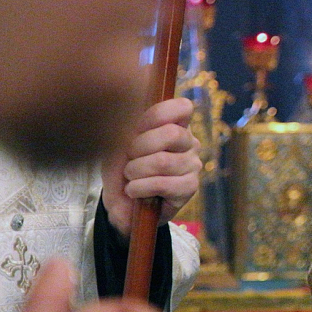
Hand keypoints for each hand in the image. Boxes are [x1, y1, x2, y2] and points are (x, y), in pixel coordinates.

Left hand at [102, 97, 200, 237]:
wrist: (121, 203)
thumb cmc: (122, 168)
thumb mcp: (118, 144)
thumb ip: (129, 128)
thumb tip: (133, 123)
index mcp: (175, 125)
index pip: (182, 107)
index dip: (157, 115)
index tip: (137, 129)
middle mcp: (189, 143)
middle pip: (172, 133)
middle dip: (140, 147)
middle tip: (129, 158)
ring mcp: (192, 165)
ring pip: (164, 161)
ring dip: (136, 171)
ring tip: (130, 177)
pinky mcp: (189, 187)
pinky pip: (163, 184)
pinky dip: (140, 188)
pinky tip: (133, 191)